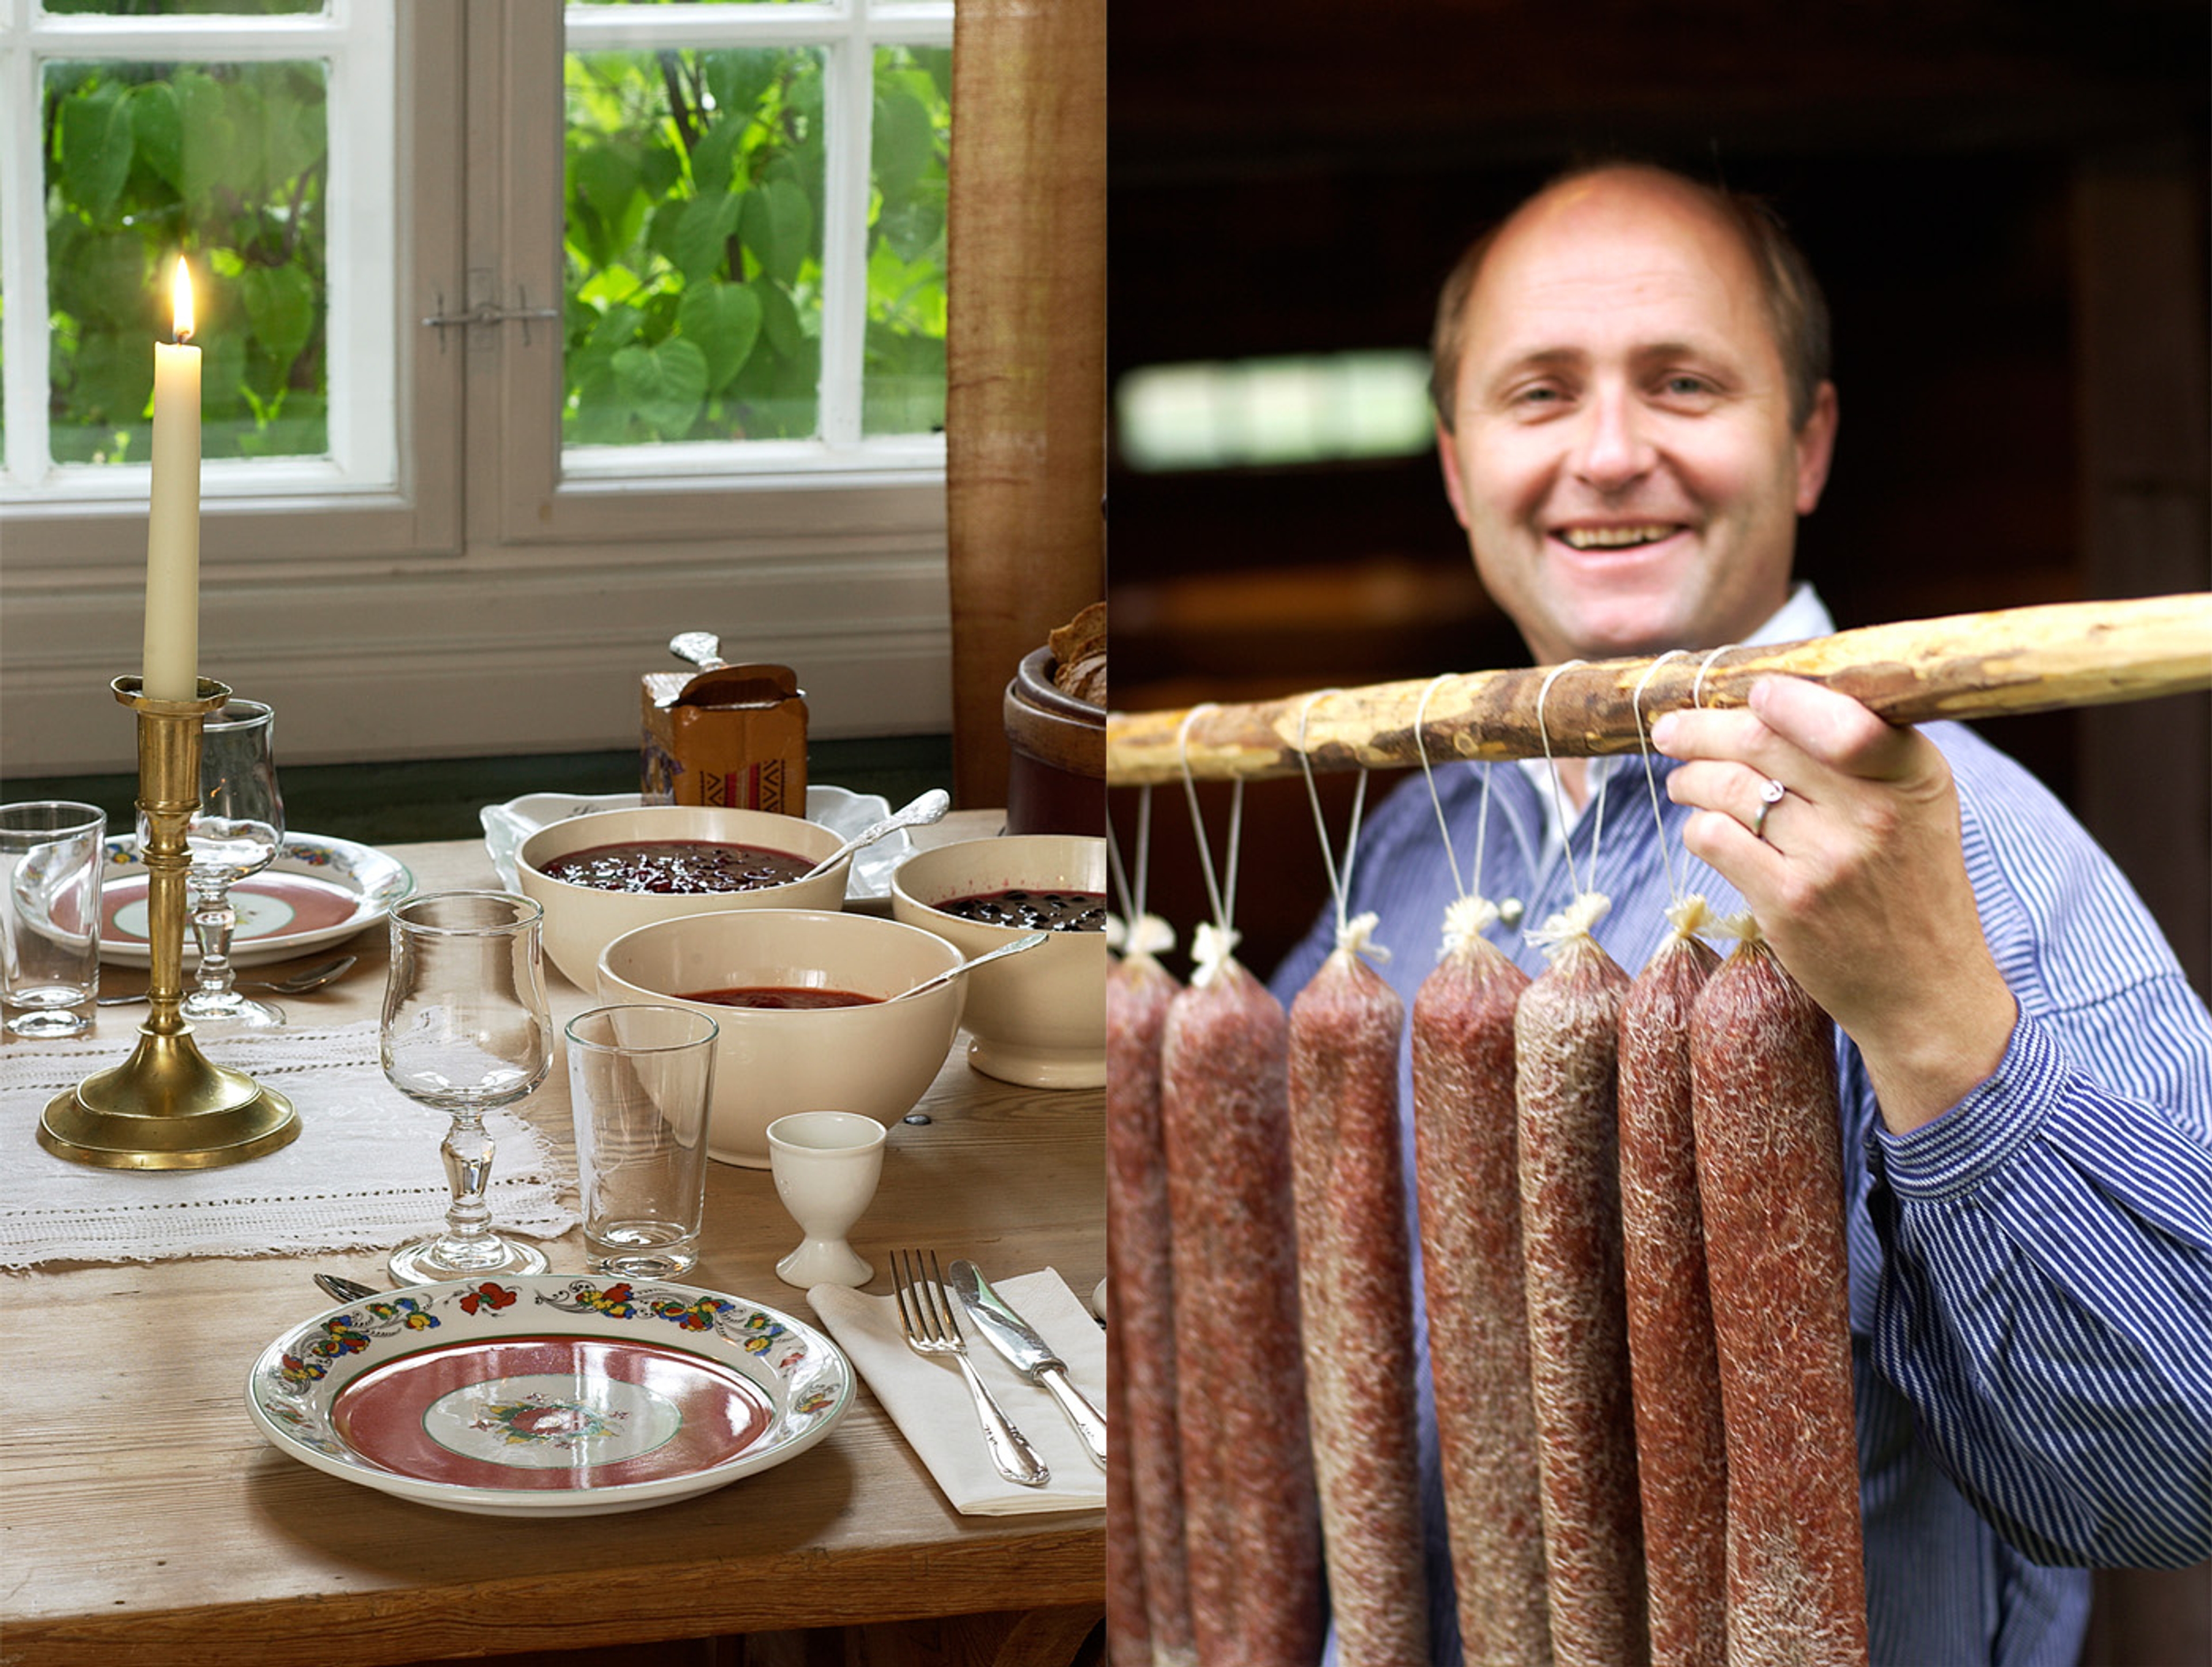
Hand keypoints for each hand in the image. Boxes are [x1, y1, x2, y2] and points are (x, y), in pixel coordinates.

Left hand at [1650, 675, 2016, 1132]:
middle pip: (1762, 741)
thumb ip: (1862, 752)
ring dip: (1690, 779)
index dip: (1776, 697)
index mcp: (1912, 772)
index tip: (1744, 693)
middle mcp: (1875, 810)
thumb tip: (1768, 696)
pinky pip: (1715, 838)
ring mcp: (1829, 858)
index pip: (1835, 711)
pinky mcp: (1789, 902)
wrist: (1926, 990)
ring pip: (1727, 787)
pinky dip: (1698, 827)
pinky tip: (1703, 829)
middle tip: (1672, 730)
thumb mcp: (1915, 806)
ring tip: (1682, 782)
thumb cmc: (1909, 885)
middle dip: (1702, 729)